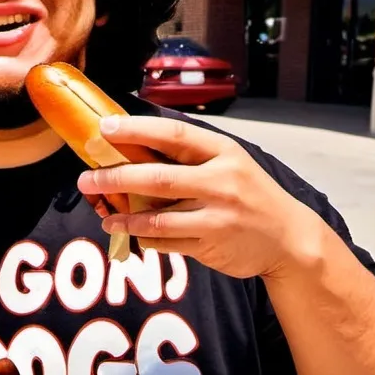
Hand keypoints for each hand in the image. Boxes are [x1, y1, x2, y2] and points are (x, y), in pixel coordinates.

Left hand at [76, 115, 326, 279]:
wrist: (288, 238)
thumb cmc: (249, 194)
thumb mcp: (229, 164)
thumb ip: (189, 157)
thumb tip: (132, 146)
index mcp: (223, 152)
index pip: (173, 136)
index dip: (135, 131)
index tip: (104, 128)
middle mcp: (221, 182)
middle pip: (157, 179)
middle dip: (115, 178)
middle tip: (86, 178)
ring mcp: (216, 216)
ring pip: (156, 218)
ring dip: (123, 217)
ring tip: (103, 214)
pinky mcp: (210, 245)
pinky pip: (165, 242)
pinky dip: (143, 238)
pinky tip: (130, 232)